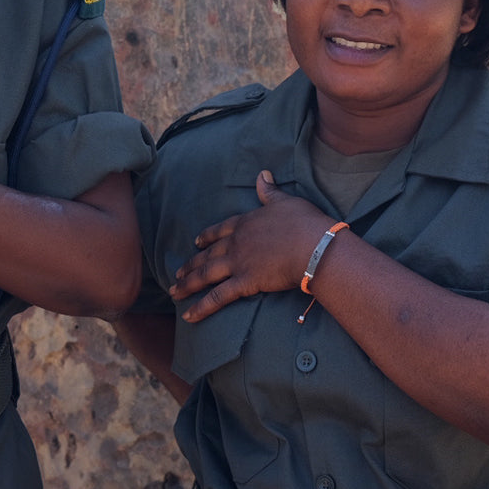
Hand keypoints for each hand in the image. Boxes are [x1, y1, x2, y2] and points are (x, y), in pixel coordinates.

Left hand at [171, 170, 333, 321]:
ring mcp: (238, 263)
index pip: (220, 230)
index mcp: (245, 222)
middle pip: (207, 255)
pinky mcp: (245, 282)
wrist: (314, 245)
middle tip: (177, 274)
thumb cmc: (305, 223)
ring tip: (174, 293)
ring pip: (205, 275)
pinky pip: (218, 297)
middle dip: (190, 265)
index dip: (207, 237)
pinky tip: (189, 315)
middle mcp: (236, 242)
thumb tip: (262, 174)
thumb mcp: (286, 201)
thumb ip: (269, 191)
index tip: (196, 242)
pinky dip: (202, 307)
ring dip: (188, 285)